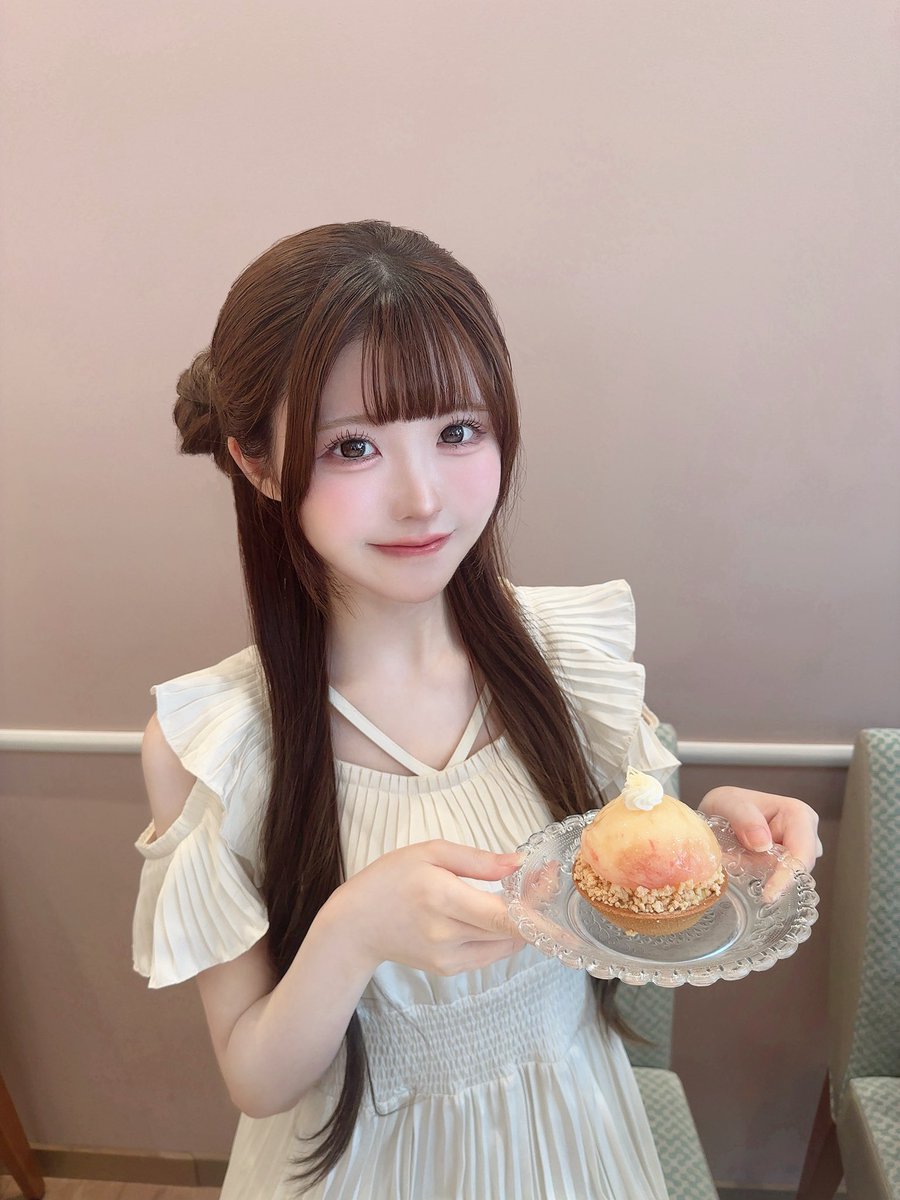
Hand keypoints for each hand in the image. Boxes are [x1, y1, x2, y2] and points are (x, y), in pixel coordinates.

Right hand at [334, 839, 525, 976]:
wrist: (356, 924)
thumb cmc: (391, 879)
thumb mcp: (430, 853)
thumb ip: (477, 860)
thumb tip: (517, 864)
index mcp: (442, 898)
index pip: (504, 914)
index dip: (536, 902)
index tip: (552, 879)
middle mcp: (447, 933)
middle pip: (510, 929)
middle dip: (534, 905)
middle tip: (543, 879)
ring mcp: (448, 957)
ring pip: (505, 943)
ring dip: (522, 921)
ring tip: (523, 893)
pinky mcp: (449, 969)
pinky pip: (490, 953)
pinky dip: (503, 935)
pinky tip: (498, 914)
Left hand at [698, 786, 822, 871]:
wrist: (721, 810)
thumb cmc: (728, 803)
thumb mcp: (727, 802)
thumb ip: (744, 817)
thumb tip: (763, 843)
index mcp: (799, 815)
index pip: (802, 852)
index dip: (788, 875)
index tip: (768, 895)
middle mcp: (806, 834)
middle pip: (798, 869)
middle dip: (772, 875)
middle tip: (740, 871)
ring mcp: (799, 851)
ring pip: (788, 876)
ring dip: (762, 875)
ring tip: (737, 861)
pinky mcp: (788, 864)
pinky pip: (777, 878)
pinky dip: (760, 877)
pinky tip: (743, 868)